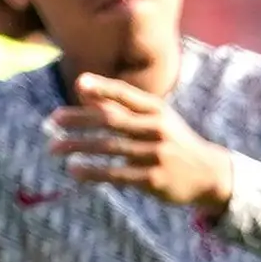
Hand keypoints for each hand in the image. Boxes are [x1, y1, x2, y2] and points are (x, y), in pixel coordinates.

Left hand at [50, 73, 235, 209]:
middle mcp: (158, 128)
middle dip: (80, 119)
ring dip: (78, 146)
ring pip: (110, 147)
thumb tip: (83, 86)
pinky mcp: (153, 179)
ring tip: (53, 148)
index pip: (127, 95)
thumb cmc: (171, 142)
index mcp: (157, 110)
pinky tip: (74, 170)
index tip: (80, 83)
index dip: (104, 88)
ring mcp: (156, 154)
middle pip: (112, 119)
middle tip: (52, 120)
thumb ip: (121, 105)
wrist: (208, 174)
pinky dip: (93, 172)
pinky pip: (116, 174)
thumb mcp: (154, 119)